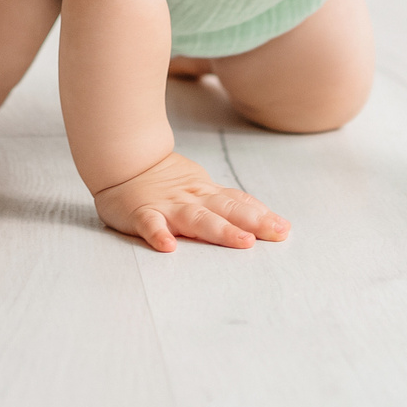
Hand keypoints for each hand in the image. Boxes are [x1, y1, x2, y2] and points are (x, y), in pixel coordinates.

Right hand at [92, 151, 290, 252]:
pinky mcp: (140, 214)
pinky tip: (167, 247)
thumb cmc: (163, 180)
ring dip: (221, 230)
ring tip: (243, 241)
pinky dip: (158, 234)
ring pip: (197, 219)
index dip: (262, 215)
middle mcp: (192, 199)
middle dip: (254, 222)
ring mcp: (167, 206)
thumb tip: (264, 217)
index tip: (284, 228)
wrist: (122, 160)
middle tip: (277, 234)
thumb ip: (226, 203)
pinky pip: (150, 225)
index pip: (238, 203)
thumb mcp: (200, 186)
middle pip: (226, 211)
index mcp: (205, 194)